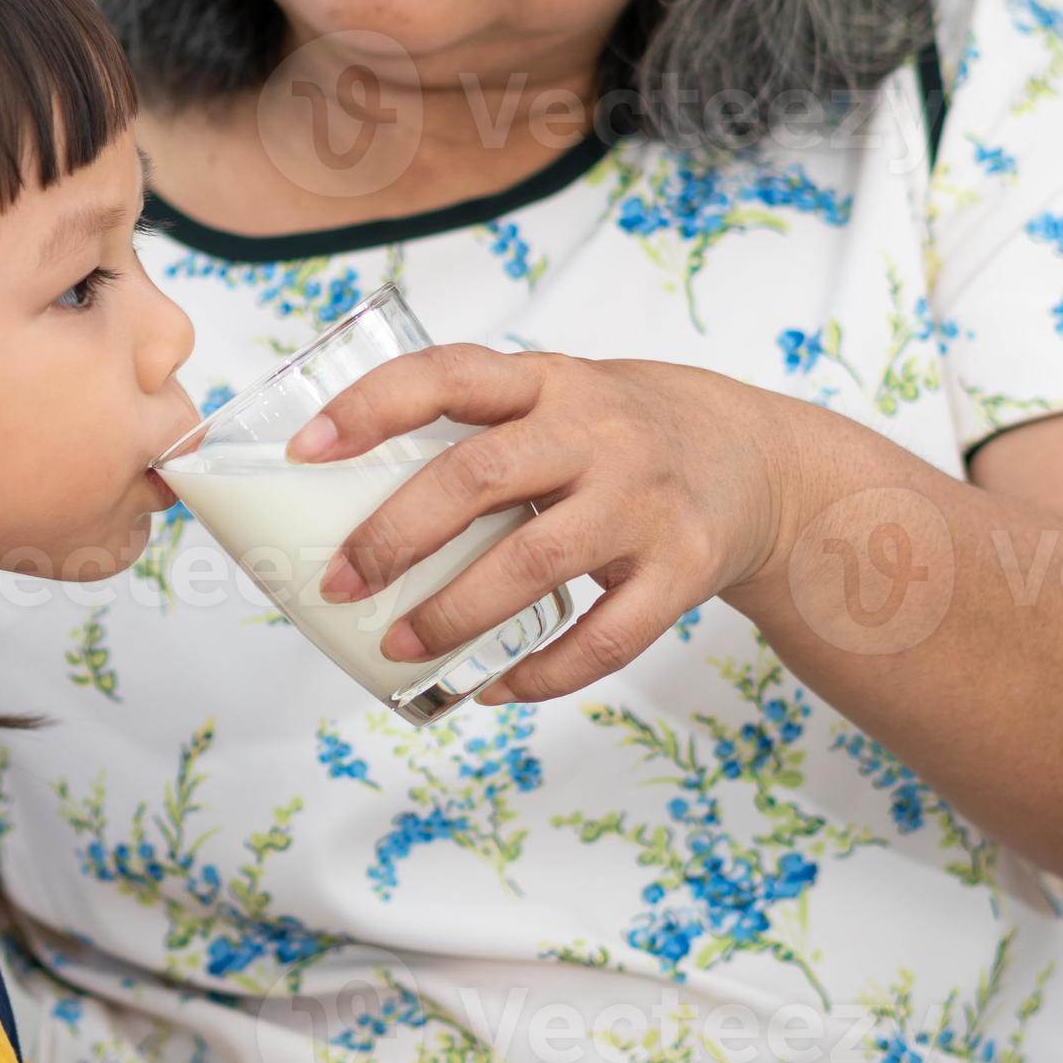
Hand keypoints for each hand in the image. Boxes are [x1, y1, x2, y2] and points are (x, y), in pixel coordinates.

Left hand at [292, 346, 798, 703]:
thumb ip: (473, 428)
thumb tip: (337, 493)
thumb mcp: (554, 396)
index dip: (370, 408)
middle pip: (479, 479)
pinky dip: (542, 672)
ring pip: (533, 563)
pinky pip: (606, 637)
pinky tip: (493, 686)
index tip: (305, 450)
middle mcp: (596, 432)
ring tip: (398, 645)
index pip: (447, 376)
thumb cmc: (619, 431)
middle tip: (340, 583)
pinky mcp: (685, 568)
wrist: (757, 459)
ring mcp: (644, 502)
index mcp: (546, 381)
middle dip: (395, 537)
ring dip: (454, 614)